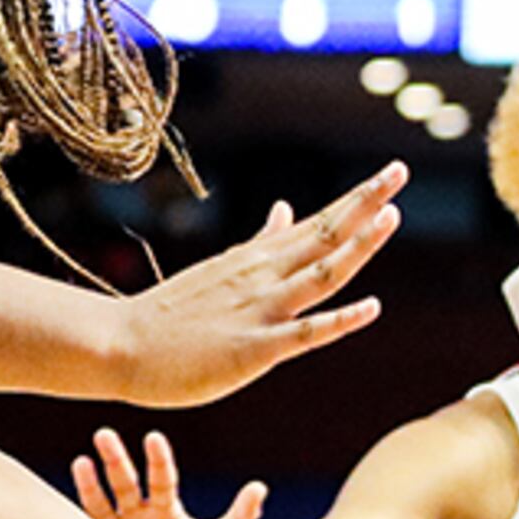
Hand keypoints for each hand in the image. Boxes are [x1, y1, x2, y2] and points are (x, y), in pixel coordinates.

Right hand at [72, 427, 264, 518]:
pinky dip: (77, 512)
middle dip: (116, 459)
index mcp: (168, 511)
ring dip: (91, 480)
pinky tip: (64, 502)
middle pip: (127, 482)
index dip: (158, 459)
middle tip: (105, 434)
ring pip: (102, 500)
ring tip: (83, 460)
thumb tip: (260, 487)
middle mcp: (140, 515)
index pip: (163, 479)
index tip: (153, 437)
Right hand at [110, 166, 406, 407]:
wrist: (118, 345)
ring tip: (391, 217)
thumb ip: (262, 243)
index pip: (320, 222)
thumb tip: (286, 209)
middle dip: (365, 204)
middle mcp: (264, 276)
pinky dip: (340, 320)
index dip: (358, 200)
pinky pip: (305, 333)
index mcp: (259, 259)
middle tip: (400, 170)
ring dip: (358, 247)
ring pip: (320, 274)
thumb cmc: (171, 314)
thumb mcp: (222, 268)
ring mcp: (260, 310)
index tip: (392, 174)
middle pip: (326, 236)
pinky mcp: (254, 348)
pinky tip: (373, 307)